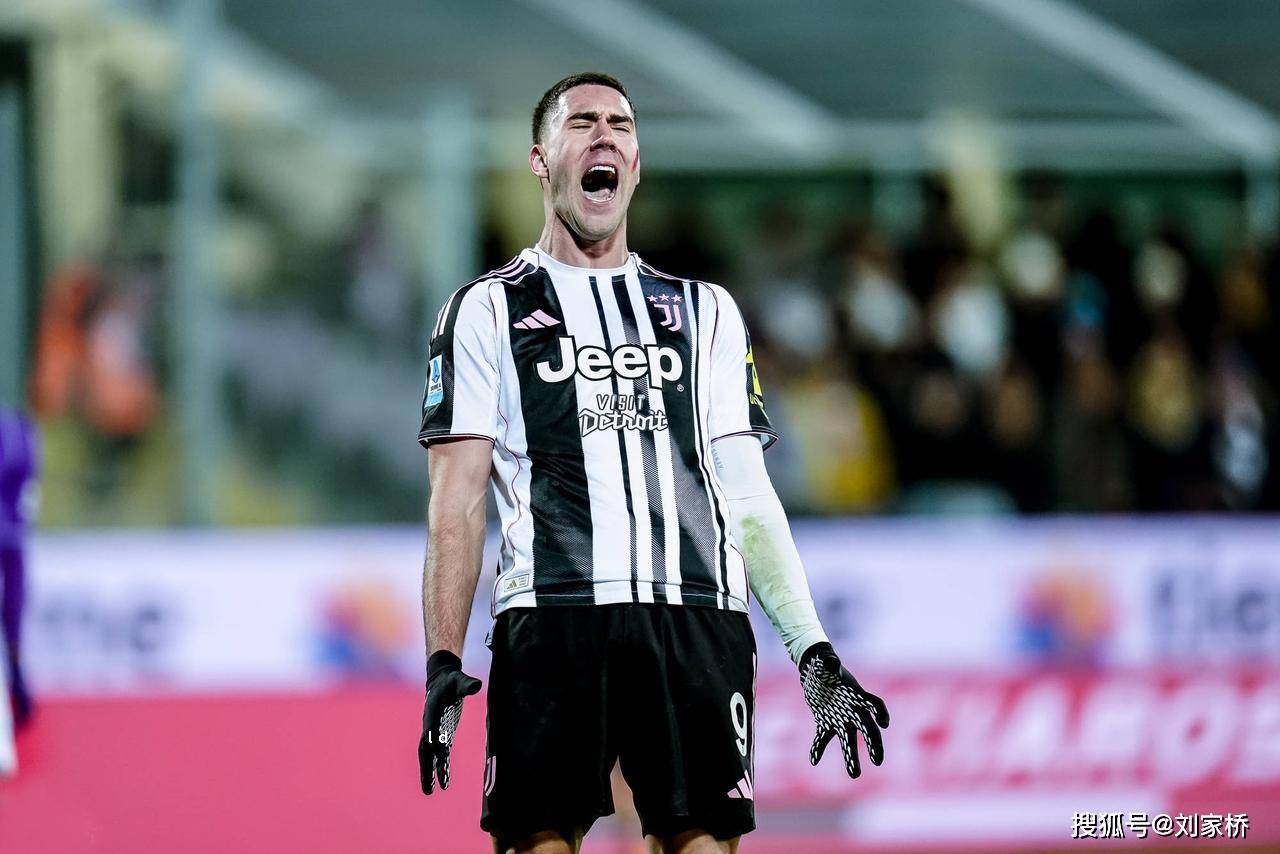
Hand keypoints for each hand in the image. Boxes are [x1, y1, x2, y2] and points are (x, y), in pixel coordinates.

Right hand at [419, 650, 481, 793]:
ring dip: (429, 772)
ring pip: (429, 756)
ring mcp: (435, 732)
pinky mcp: (443, 735)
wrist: (442, 681)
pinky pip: (439, 755)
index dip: (434, 739)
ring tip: (429, 791)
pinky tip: (443, 783)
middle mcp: (430, 725)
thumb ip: (467, 684)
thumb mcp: (460, 680)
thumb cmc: (452, 680)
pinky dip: (440, 768)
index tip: (437, 753)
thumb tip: (476, 685)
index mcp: (432, 711)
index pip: (432, 728)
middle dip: (426, 767)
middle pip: (425, 749)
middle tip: (427, 786)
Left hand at [799, 642, 888, 778]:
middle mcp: (852, 710)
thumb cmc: (824, 665)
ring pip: (848, 740)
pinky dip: (817, 748)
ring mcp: (840, 719)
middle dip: (873, 745)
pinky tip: (812, 760)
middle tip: (877, 761)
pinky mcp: (825, 723)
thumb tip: (832, 663)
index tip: (883, 723)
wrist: (814, 671)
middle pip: (867, 729)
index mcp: (856, 695)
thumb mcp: (825, 663)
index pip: (873, 704)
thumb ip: (829, 664)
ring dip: (851, 756)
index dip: (880, 713)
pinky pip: (823, 738)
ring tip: (854, 775)